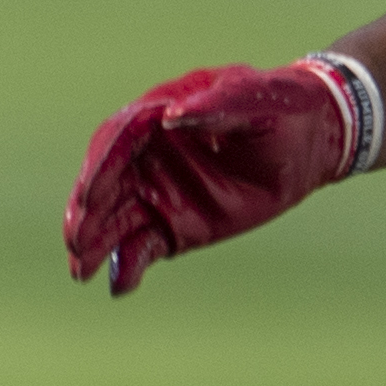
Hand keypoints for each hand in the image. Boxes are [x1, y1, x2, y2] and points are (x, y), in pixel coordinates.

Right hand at [63, 63, 360, 296]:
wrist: (311, 140)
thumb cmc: (281, 107)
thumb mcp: (255, 99)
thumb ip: (216, 106)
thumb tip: (171, 116)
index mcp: (160, 115)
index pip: (118, 140)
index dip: (100, 168)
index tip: (89, 197)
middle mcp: (149, 155)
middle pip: (105, 183)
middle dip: (86, 213)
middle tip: (75, 242)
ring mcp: (158, 191)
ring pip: (116, 220)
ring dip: (96, 244)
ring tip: (80, 271)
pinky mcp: (175, 224)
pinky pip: (143, 246)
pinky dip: (129, 266)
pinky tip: (119, 286)